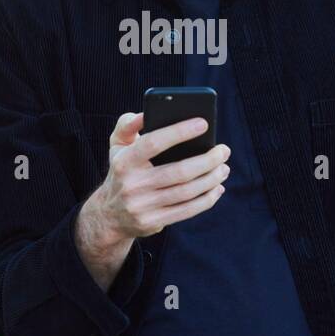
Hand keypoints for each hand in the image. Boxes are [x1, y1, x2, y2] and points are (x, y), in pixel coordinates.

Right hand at [74, 111, 229, 289]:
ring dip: (212, 179)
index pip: (153, 143)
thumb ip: (127, 124)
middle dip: (208, 160)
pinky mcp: (153, 222)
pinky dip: (207, 199)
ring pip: (187, 192)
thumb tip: (146, 113)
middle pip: (179, 172)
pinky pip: (187, 210)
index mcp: (124, 161)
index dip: (179, 132)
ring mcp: (142, 206)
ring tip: (224, 168)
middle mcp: (132, 185)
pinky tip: (218, 188)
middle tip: (224, 150)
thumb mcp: (117, 146)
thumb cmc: (122, 171)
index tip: (204, 123)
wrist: (109, 216)